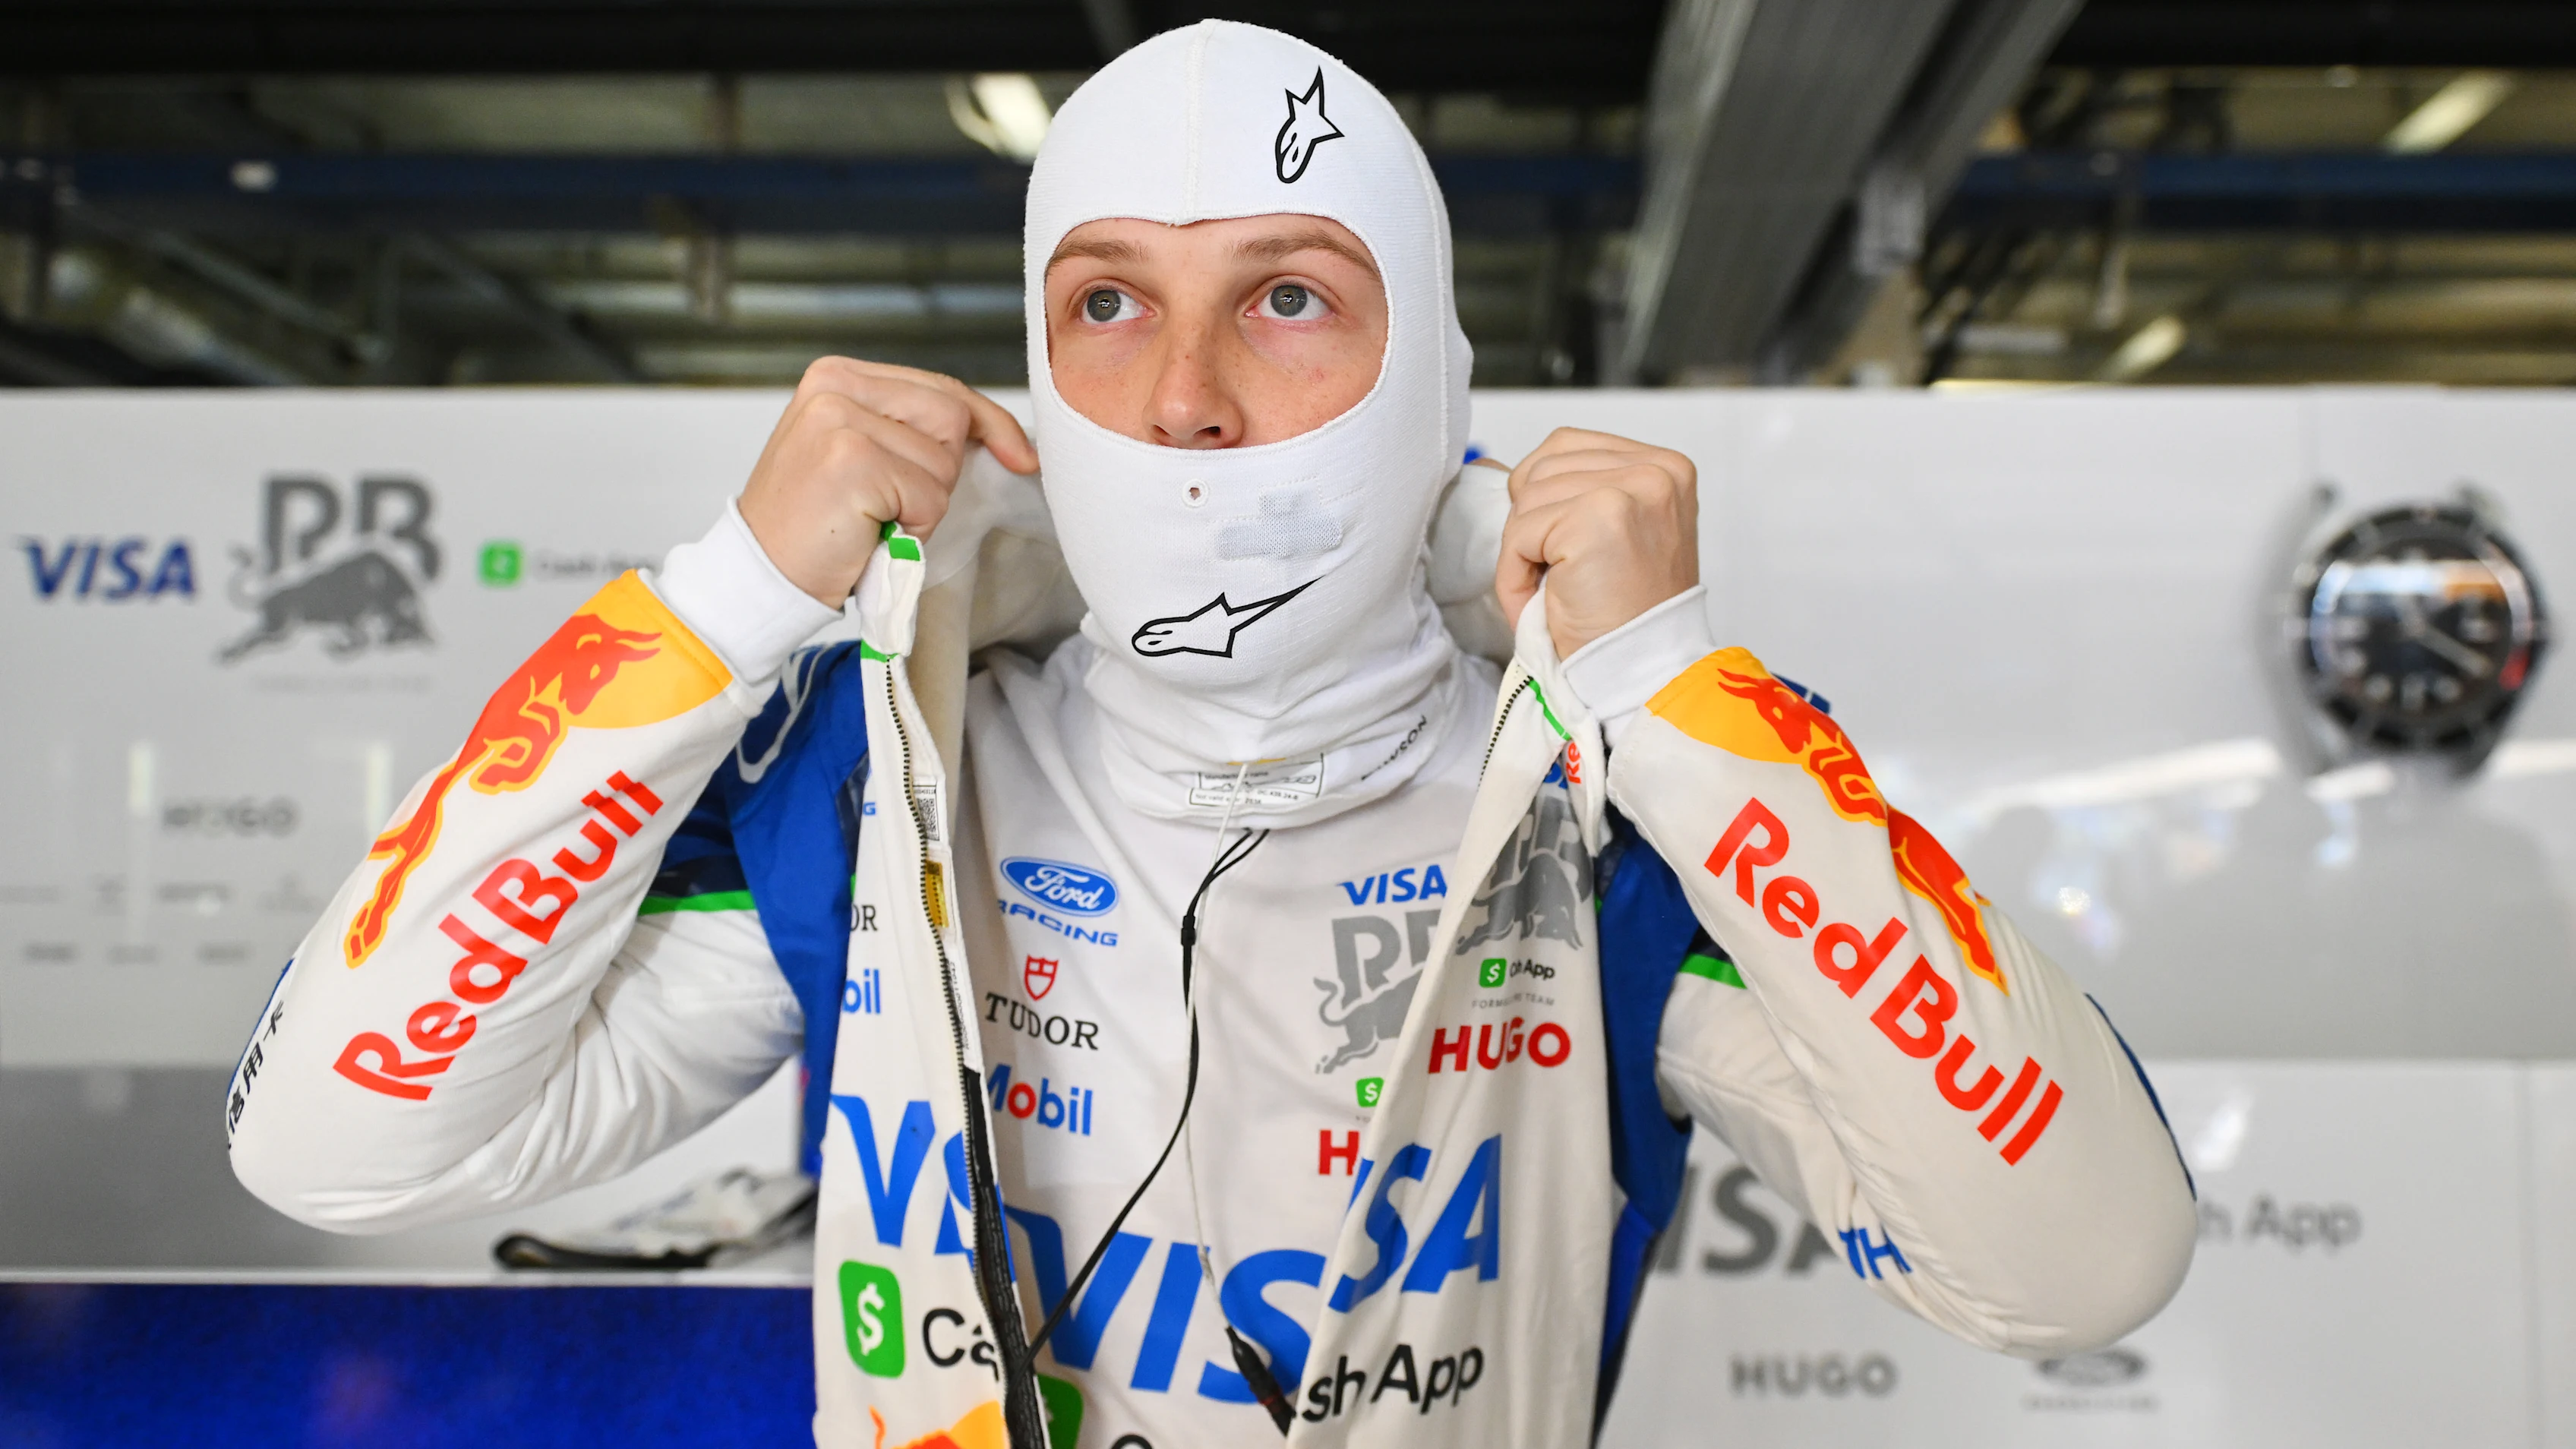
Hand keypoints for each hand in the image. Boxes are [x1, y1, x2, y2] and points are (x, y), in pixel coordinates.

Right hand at [738, 357, 1038, 604]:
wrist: (760, 573)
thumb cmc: (813, 524)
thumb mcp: (855, 454)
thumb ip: (905, 428)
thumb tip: (993, 435)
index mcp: (838, 375)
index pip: (941, 387)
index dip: (989, 423)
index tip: (1020, 456)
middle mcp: (835, 386)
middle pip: (951, 417)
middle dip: (939, 472)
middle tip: (888, 502)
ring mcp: (840, 420)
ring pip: (943, 462)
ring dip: (922, 505)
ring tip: (871, 517)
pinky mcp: (851, 460)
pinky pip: (928, 497)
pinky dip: (911, 526)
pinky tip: (867, 531)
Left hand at [1494, 426, 1699, 658]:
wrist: (1644, 673)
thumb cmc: (1624, 616)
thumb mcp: (1610, 534)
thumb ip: (1569, 491)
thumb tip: (1485, 468)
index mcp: (1664, 467)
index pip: (1567, 446)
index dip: (1544, 499)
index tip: (1566, 549)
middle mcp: (1656, 471)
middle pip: (1543, 467)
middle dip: (1533, 527)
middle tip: (1561, 578)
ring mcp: (1631, 490)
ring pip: (1528, 498)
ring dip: (1525, 553)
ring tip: (1558, 592)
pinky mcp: (1599, 517)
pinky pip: (1521, 532)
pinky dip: (1518, 575)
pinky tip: (1549, 602)